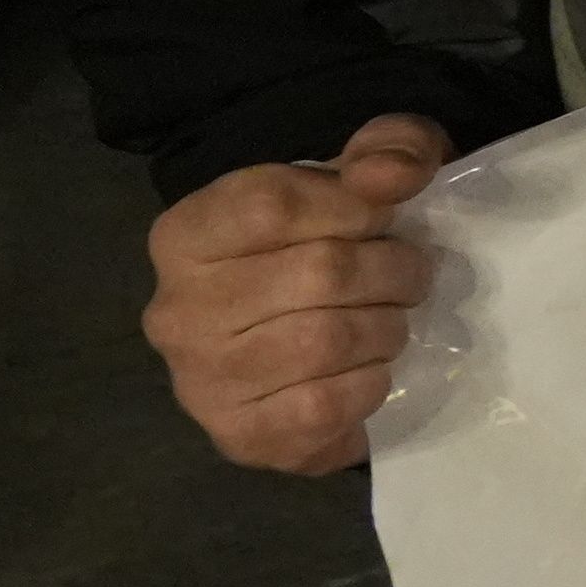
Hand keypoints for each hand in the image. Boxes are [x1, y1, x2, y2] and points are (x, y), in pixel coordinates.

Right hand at [140, 114, 451, 475]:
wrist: (304, 343)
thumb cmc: (328, 243)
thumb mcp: (361, 175)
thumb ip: (387, 150)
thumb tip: (396, 173)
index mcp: (185, 234)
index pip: (272, 205)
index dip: (353, 207)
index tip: (383, 218)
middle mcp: (176, 308)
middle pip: (318, 274)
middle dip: (392, 271)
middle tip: (409, 277)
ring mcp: (199, 380)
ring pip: (325, 342)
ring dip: (387, 329)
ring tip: (392, 321)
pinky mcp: (238, 436)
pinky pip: (323, 407)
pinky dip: (368, 385)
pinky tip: (369, 370)